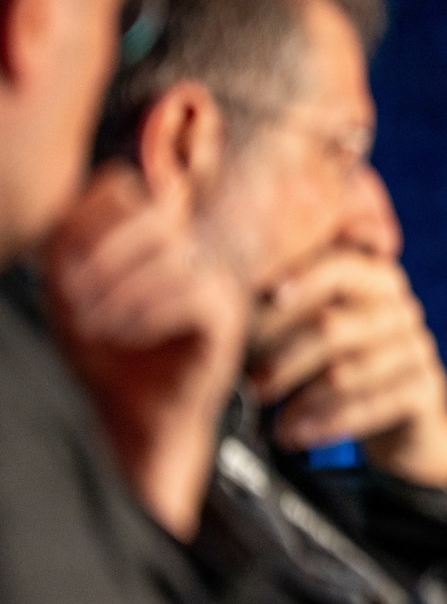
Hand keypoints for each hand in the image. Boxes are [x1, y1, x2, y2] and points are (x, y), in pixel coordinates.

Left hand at [43, 165, 247, 538]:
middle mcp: (189, 248)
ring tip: (95, 325)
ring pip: (175, 254)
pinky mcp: (229, 319)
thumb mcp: (67, 288)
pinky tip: (127, 336)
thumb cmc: (103, 355)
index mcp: (151, 232)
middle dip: (102, 259)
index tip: (62, 267)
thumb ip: (68, 238)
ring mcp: (215, 280)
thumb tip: (81, 205)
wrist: (131, 416)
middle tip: (74, 302)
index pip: (123, 187)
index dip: (85, 222)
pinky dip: (149, 315)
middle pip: (152, 214)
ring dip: (120, 292)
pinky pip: (195, 295)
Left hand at [248, 248, 446, 488]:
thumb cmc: (343, 361)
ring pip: (347, 372)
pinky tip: (296, 434)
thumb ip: (284, 310)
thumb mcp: (319, 327)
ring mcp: (416, 348)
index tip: (265, 296)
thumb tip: (221, 313)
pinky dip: (325, 423)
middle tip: (250, 383)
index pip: (339, 266)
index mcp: (372, 278)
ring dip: (298, 398)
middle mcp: (399, 308)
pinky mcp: (426, 389)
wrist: (404, 416)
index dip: (301, 279)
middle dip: (282, 357)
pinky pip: (371, 406)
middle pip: (333, 326)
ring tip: (270, 417)